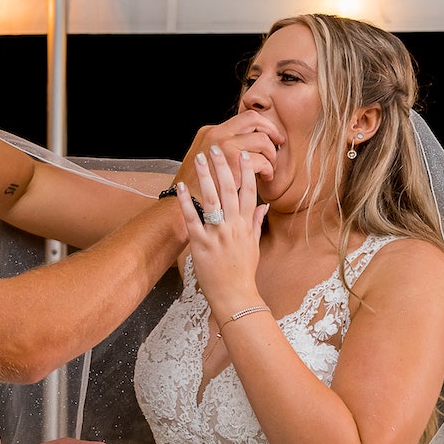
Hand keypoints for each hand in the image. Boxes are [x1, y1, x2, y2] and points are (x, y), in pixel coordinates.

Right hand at [171, 111, 282, 194]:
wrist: (182, 204)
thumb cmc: (196, 188)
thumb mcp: (206, 161)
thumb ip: (223, 151)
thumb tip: (247, 146)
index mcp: (210, 132)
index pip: (244, 118)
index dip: (263, 125)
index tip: (271, 136)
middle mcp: (216, 134)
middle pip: (254, 119)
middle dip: (271, 131)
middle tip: (279, 144)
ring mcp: (224, 146)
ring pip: (262, 140)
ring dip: (271, 155)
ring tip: (269, 168)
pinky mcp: (232, 163)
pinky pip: (261, 161)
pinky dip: (268, 170)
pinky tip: (265, 178)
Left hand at [178, 146, 268, 309]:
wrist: (234, 295)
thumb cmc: (243, 272)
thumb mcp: (254, 246)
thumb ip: (256, 223)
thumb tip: (263, 206)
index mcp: (246, 226)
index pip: (249, 193)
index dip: (247, 172)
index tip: (244, 154)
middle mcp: (233, 227)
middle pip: (230, 190)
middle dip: (224, 167)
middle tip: (218, 148)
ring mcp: (217, 234)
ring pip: (212, 199)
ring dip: (206, 177)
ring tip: (201, 158)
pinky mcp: (201, 244)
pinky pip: (192, 219)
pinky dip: (187, 202)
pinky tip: (181, 186)